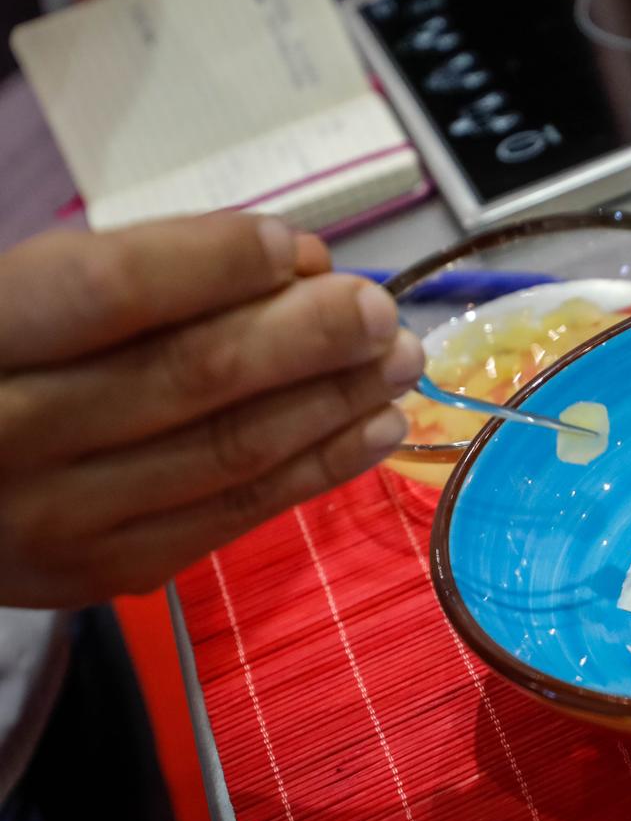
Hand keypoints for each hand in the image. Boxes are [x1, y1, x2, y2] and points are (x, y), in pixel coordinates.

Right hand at [0, 214, 423, 606]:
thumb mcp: (24, 291)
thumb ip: (141, 270)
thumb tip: (294, 262)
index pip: (110, 292)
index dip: (218, 264)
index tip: (300, 245)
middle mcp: (3, 439)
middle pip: (188, 378)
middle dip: (308, 337)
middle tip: (382, 310)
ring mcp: (53, 524)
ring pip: (226, 454)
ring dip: (333, 403)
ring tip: (400, 361)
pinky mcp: (101, 574)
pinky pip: (230, 518)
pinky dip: (315, 470)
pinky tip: (374, 430)